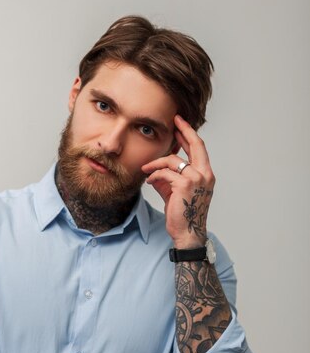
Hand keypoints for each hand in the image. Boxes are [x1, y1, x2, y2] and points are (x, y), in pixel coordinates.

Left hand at [141, 115, 214, 247]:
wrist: (187, 232)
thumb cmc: (182, 213)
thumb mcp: (175, 190)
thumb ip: (169, 177)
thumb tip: (156, 168)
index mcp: (206, 174)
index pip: (199, 149)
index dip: (189, 134)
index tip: (180, 123)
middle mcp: (205, 174)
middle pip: (196, 144)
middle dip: (184, 130)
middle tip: (174, 121)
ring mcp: (196, 179)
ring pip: (173, 160)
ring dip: (156, 163)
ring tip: (146, 169)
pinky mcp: (184, 185)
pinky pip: (164, 173)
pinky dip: (154, 175)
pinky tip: (149, 181)